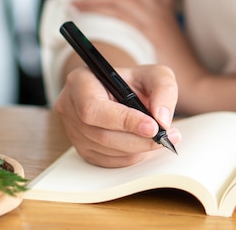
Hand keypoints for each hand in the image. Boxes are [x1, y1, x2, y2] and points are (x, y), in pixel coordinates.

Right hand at [55, 63, 180, 166]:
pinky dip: (130, 157)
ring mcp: (73, 130)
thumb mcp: (154, 75)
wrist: (123, 92)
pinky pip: (107, 161)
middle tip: (165, 137)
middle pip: (100, 134)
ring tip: (160, 140)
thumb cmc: (134, 81)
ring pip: (106, 150)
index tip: (153, 126)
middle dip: (137, 139)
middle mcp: (70, 106)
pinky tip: (144, 146)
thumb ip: (163, 90)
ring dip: (137, 149)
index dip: (123, 120)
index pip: (93, 107)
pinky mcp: (82, 148)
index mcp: (80, 81)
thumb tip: (162, 119)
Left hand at [72, 0, 187, 67]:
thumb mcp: (169, 38)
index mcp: (167, 8)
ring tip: (76, 1)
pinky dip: (96, 10)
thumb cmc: (181, 64)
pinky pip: (115, 15)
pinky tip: (83, 12)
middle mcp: (159, 10)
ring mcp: (150, 21)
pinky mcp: (143, 34)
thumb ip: (153, 26)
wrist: (196, 82)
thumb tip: (128, 22)